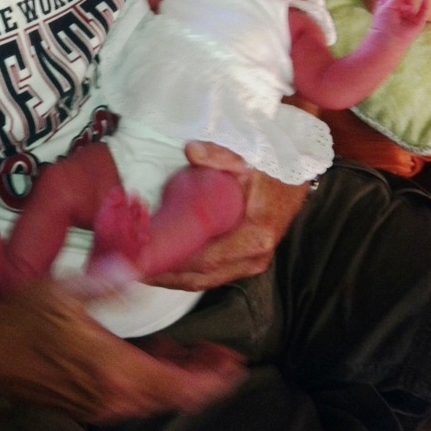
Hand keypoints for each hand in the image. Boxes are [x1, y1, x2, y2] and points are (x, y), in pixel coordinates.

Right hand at [0, 279, 244, 423]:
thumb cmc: (21, 320)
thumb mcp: (65, 291)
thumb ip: (105, 283)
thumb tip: (133, 267)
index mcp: (112, 370)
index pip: (178, 385)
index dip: (211, 379)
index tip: (233, 364)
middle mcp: (111, 396)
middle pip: (171, 394)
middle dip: (201, 377)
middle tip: (222, 357)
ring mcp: (98, 403)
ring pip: (153, 397)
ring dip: (178, 378)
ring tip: (196, 355)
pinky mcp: (86, 401)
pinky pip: (133, 395)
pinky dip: (153, 378)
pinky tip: (156, 356)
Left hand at [148, 141, 306, 290]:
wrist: (298, 171)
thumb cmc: (271, 165)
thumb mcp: (248, 155)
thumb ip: (220, 155)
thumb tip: (191, 150)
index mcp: (255, 235)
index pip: (204, 260)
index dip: (171, 264)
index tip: (142, 260)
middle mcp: (255, 255)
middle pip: (202, 277)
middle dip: (165, 277)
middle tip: (132, 270)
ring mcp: (252, 260)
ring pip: (206, 279)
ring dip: (173, 277)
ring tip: (141, 269)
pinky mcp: (247, 258)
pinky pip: (213, 272)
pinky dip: (188, 272)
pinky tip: (166, 263)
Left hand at [370, 0, 428, 45]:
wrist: (389, 39)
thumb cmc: (383, 22)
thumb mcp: (385, 6)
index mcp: (387, 12)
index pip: (390, 1)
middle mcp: (397, 15)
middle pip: (403, 2)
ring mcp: (407, 20)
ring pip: (411, 6)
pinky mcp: (416, 25)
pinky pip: (422, 15)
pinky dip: (424, 7)